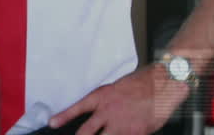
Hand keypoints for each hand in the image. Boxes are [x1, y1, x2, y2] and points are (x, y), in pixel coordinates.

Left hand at [49, 65, 189, 134]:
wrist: (161, 85)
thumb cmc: (140, 84)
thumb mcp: (115, 89)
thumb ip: (105, 104)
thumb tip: (98, 116)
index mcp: (100, 98)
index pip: (76, 109)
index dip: (62, 117)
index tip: (51, 124)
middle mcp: (107, 112)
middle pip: (86, 132)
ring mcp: (121, 125)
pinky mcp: (135, 134)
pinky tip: (124, 134)